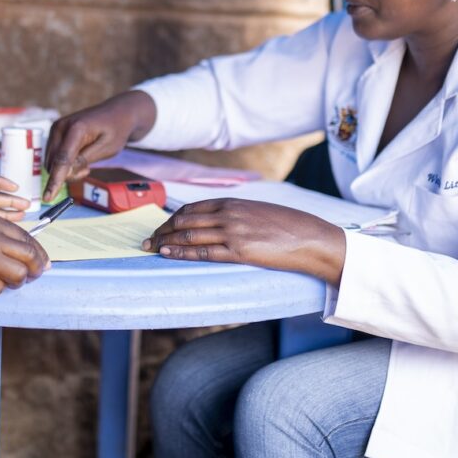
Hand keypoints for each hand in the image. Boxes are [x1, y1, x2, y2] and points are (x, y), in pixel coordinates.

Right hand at [43, 91, 157, 201]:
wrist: (117, 113)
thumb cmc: (115, 130)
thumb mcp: (106, 149)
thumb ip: (84, 160)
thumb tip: (66, 172)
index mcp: (76, 128)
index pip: (62, 160)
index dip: (55, 180)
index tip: (48, 197)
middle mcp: (61, 126)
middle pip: (54, 163)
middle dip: (68, 173)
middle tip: (87, 169)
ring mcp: (56, 128)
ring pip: (52, 161)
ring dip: (66, 169)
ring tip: (85, 162)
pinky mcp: (56, 132)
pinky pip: (54, 156)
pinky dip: (64, 163)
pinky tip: (79, 157)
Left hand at [143, 199, 346, 284]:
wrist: (311, 238)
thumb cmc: (287, 226)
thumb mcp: (257, 211)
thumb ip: (235, 214)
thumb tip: (215, 222)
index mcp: (232, 202)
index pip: (191, 209)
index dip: (171, 219)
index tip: (159, 228)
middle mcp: (229, 214)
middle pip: (184, 221)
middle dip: (161, 231)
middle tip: (146, 241)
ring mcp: (233, 232)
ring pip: (189, 236)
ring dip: (166, 242)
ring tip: (151, 249)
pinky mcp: (239, 251)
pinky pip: (204, 252)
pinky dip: (181, 252)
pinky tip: (168, 254)